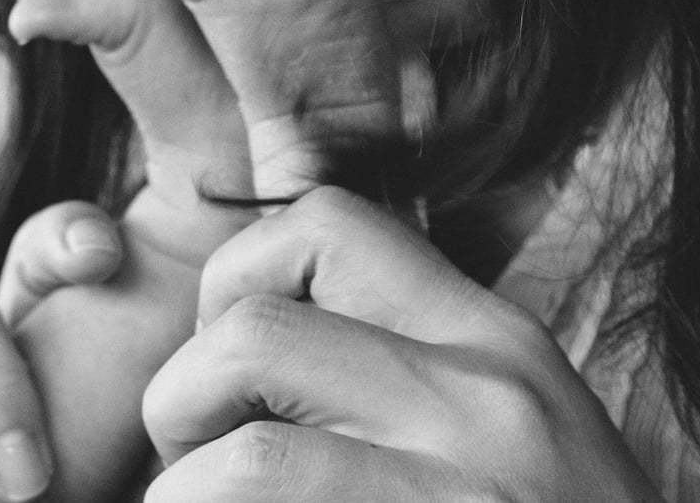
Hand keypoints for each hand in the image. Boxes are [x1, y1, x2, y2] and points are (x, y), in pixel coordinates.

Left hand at [141, 187, 663, 501]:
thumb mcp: (519, 431)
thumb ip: (409, 374)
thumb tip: (240, 346)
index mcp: (498, 343)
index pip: (322, 225)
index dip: (234, 282)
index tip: (232, 371)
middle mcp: (486, 401)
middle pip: (251, 332)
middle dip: (179, 401)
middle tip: (191, 472)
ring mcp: (465, 492)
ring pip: (245, 462)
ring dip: (185, 500)